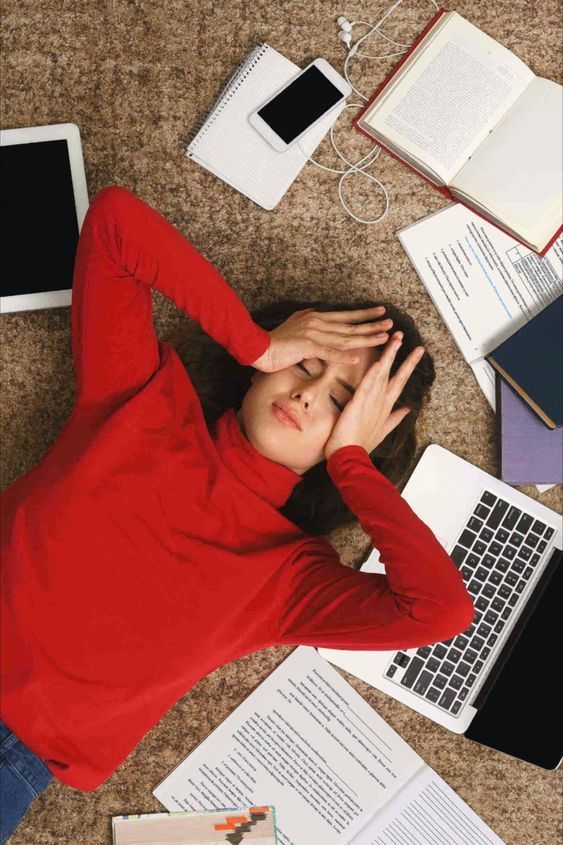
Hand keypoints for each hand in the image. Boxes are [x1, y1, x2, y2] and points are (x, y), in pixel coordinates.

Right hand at [250, 306, 392, 372]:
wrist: (257, 347)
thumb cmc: (276, 342)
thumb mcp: (297, 329)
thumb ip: (312, 329)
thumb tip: (322, 328)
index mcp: (316, 318)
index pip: (345, 316)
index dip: (363, 314)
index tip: (380, 312)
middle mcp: (317, 322)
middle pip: (350, 325)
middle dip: (372, 324)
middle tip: (390, 321)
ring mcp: (312, 333)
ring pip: (344, 337)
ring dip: (365, 338)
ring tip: (383, 337)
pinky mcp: (306, 346)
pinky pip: (328, 352)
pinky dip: (342, 355)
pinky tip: (356, 358)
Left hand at [324, 331, 425, 460]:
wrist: (350, 458)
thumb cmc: (361, 446)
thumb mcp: (382, 431)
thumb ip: (395, 419)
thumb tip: (407, 410)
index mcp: (386, 407)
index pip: (399, 382)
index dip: (408, 366)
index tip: (416, 353)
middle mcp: (381, 402)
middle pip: (397, 375)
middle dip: (406, 357)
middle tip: (415, 342)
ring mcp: (371, 402)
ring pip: (382, 374)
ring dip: (390, 355)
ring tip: (396, 339)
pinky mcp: (358, 404)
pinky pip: (367, 385)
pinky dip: (373, 373)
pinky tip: (379, 360)